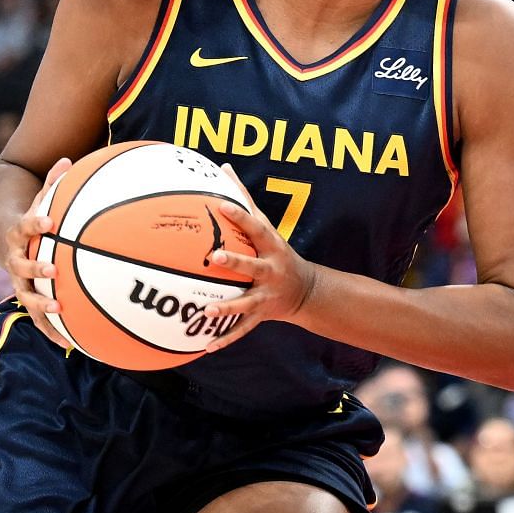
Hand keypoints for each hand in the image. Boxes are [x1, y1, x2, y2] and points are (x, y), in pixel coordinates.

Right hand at [2, 157, 73, 351]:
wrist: (6, 238)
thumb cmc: (33, 216)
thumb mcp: (40, 198)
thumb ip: (53, 182)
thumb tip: (68, 159)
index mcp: (19, 233)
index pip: (25, 226)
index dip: (36, 223)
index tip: (49, 222)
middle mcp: (15, 259)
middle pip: (21, 266)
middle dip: (36, 270)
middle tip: (53, 271)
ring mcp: (19, 282)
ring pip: (26, 296)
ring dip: (41, 305)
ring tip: (59, 311)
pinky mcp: (28, 298)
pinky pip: (38, 318)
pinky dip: (52, 331)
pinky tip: (71, 345)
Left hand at [200, 165, 319, 353]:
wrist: (307, 291)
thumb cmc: (277, 252)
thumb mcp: (267, 227)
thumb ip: (244, 200)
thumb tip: (223, 167)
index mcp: (270, 246)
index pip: (254, 227)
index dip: (239, 215)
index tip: (220, 205)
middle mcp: (270, 270)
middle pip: (252, 265)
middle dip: (235, 261)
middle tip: (214, 256)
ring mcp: (266, 295)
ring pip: (246, 302)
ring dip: (227, 307)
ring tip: (206, 310)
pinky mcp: (262, 315)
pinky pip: (242, 329)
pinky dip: (225, 338)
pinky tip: (206, 345)